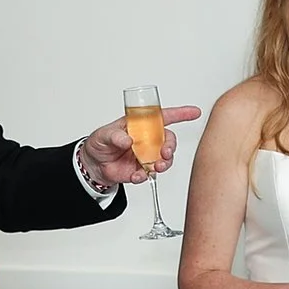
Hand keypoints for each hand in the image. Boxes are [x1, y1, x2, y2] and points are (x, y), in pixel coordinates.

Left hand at [82, 106, 202, 185]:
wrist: (94, 164)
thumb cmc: (101, 142)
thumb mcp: (104, 135)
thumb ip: (115, 136)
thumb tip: (128, 140)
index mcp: (141, 125)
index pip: (164, 117)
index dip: (181, 114)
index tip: (194, 112)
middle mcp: (148, 140)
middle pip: (168, 140)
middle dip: (171, 147)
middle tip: (165, 153)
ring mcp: (146, 155)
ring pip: (165, 159)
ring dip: (164, 164)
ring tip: (156, 167)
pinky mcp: (142, 170)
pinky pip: (150, 174)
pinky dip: (144, 176)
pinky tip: (136, 175)